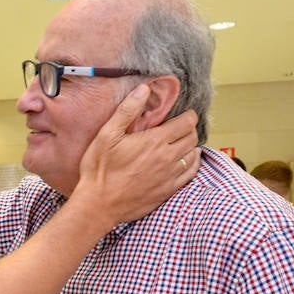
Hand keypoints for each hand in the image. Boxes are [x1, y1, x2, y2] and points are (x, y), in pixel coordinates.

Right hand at [71, 85, 199, 223]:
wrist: (99, 204)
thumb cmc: (100, 169)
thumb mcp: (108, 134)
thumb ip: (128, 110)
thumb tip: (144, 89)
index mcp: (155, 141)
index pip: (187, 122)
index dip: (188, 115)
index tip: (183, 114)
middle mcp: (168, 158)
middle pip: (193, 137)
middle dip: (189, 129)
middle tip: (180, 127)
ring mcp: (170, 176)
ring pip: (194, 155)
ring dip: (190, 146)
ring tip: (181, 143)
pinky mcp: (168, 190)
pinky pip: (190, 174)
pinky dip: (191, 164)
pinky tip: (184, 162)